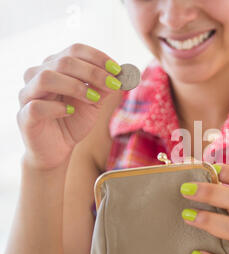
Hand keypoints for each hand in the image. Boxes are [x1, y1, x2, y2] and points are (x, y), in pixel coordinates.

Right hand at [17, 43, 122, 170]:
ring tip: (94, 98)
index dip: (98, 58)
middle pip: (64, 62)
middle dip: (93, 73)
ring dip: (76, 86)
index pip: (75, 50)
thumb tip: (123, 75)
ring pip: (46, 78)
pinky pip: (37, 106)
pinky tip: (70, 112)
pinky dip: (57, 108)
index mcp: (55, 66)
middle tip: (113, 85)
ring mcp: (28, 94)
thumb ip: (105, 87)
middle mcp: (38, 75)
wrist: (59, 148)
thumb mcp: (94, 101)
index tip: (118, 70)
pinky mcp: (24, 116)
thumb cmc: (74, 120)